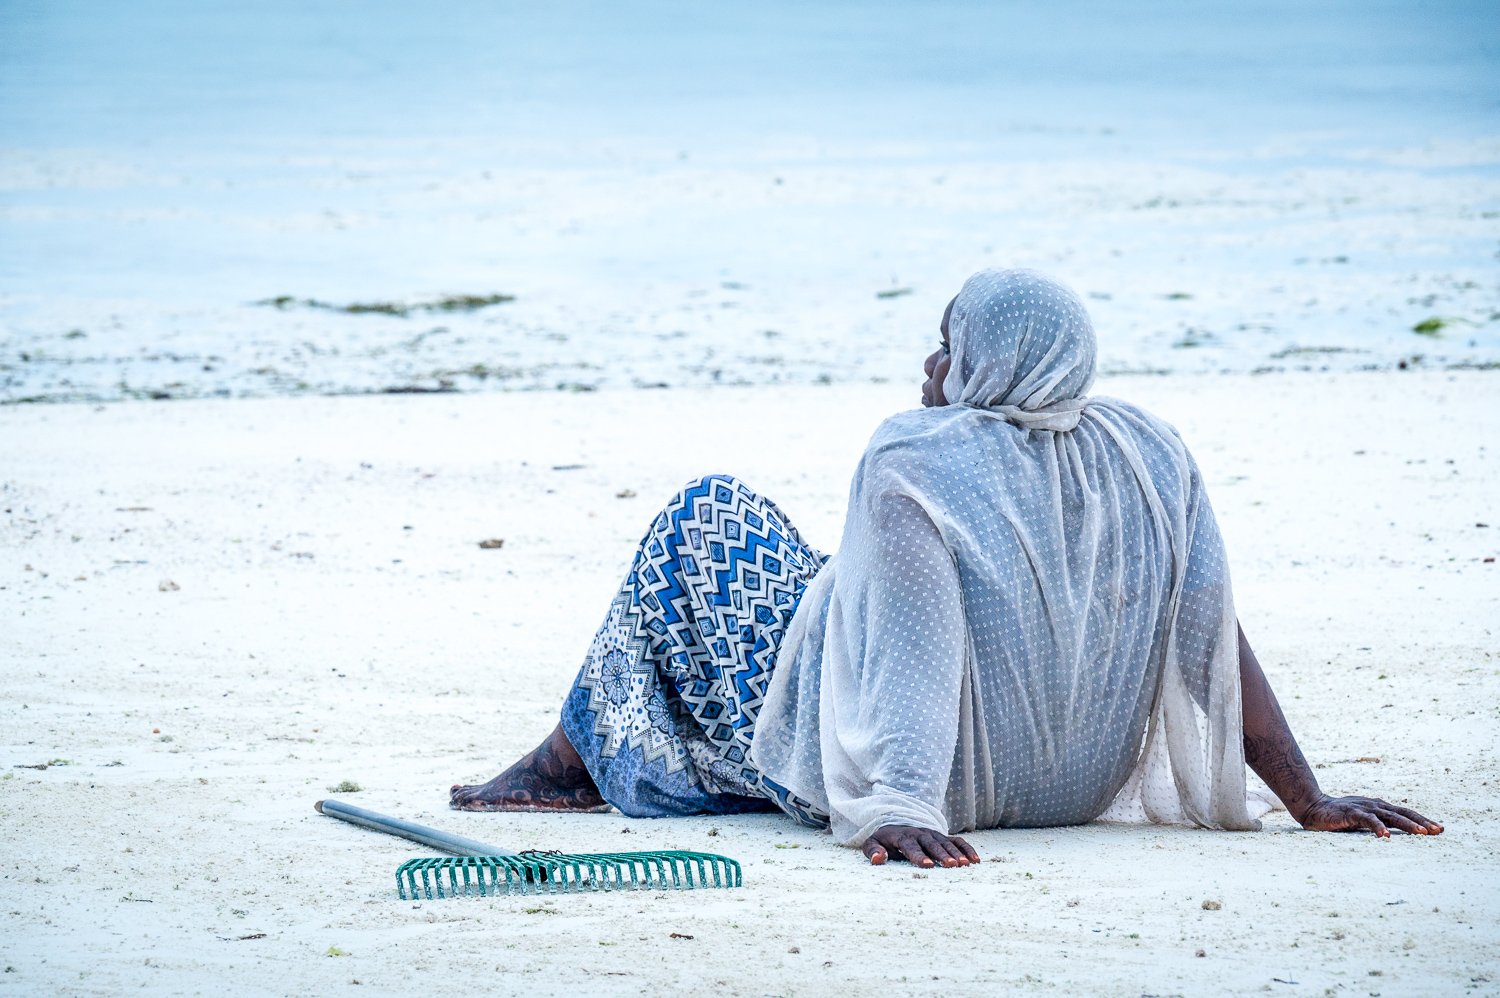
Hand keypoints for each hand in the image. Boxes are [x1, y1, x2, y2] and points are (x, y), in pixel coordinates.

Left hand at [860, 824, 979, 867]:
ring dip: (956, 853)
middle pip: (932, 844)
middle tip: (952, 866)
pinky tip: (976, 860)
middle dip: (942, 855)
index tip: (927, 865)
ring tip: (965, 865)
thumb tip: (877, 859)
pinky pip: (957, 841)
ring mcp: (933, 835)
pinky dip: (967, 849)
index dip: (918, 855)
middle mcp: (920, 834)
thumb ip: (872, 850)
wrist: (896, 822)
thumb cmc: (884, 839)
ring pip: (946, 843)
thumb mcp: (872, 842)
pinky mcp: (942, 837)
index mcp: (903, 837)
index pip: (911, 846)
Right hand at [1297, 794, 1442, 836]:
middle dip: (1422, 822)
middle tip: (1438, 831)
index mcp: (1380, 807)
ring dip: (1407, 824)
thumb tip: (1396, 836)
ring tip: (1421, 834)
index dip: (1423, 820)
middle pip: (1404, 813)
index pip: (1406, 813)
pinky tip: (1386, 836)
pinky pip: (1368, 820)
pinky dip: (1378, 827)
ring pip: (1391, 816)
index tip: (1439, 829)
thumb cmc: (1338, 817)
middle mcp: (1375, 805)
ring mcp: (1364, 808)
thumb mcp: (1363, 820)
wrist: (1313, 808)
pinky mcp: (1351, 813)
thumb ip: (1378, 824)